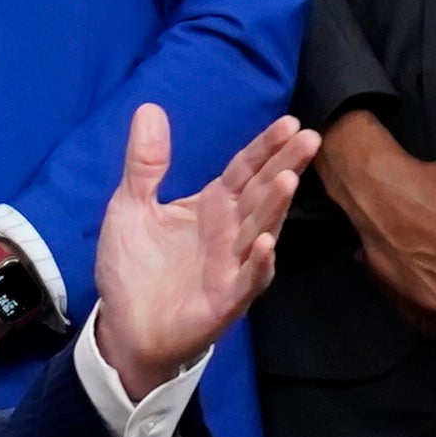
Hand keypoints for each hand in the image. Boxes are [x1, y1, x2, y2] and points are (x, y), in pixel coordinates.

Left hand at [84, 105, 318, 396]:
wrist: (124, 328)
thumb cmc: (134, 268)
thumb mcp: (130, 206)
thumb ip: (145, 163)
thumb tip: (149, 108)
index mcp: (211, 207)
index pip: (244, 170)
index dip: (265, 147)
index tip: (290, 122)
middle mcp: (230, 233)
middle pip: (261, 193)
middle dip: (285, 166)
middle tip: (310, 138)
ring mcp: (231, 266)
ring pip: (260, 231)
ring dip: (275, 207)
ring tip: (289, 179)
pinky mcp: (225, 301)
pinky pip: (247, 280)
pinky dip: (258, 263)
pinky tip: (266, 243)